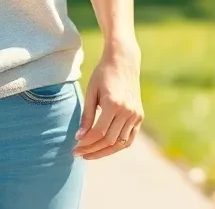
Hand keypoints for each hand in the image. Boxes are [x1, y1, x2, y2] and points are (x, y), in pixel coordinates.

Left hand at [74, 45, 143, 159]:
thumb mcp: (91, 92)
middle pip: (109, 140)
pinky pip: (129, 138)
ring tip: (89, 153)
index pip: (98, 132)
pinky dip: (117, 146)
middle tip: (78, 153)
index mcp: (113, 104)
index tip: (74, 147)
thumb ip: (86, 115)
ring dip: (104, 151)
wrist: (123, 61)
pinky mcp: (140, 116)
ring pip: (120, 143)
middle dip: (92, 149)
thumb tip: (79, 137)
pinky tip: (104, 148)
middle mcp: (127, 111)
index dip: (85, 143)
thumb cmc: (103, 74)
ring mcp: (136, 114)